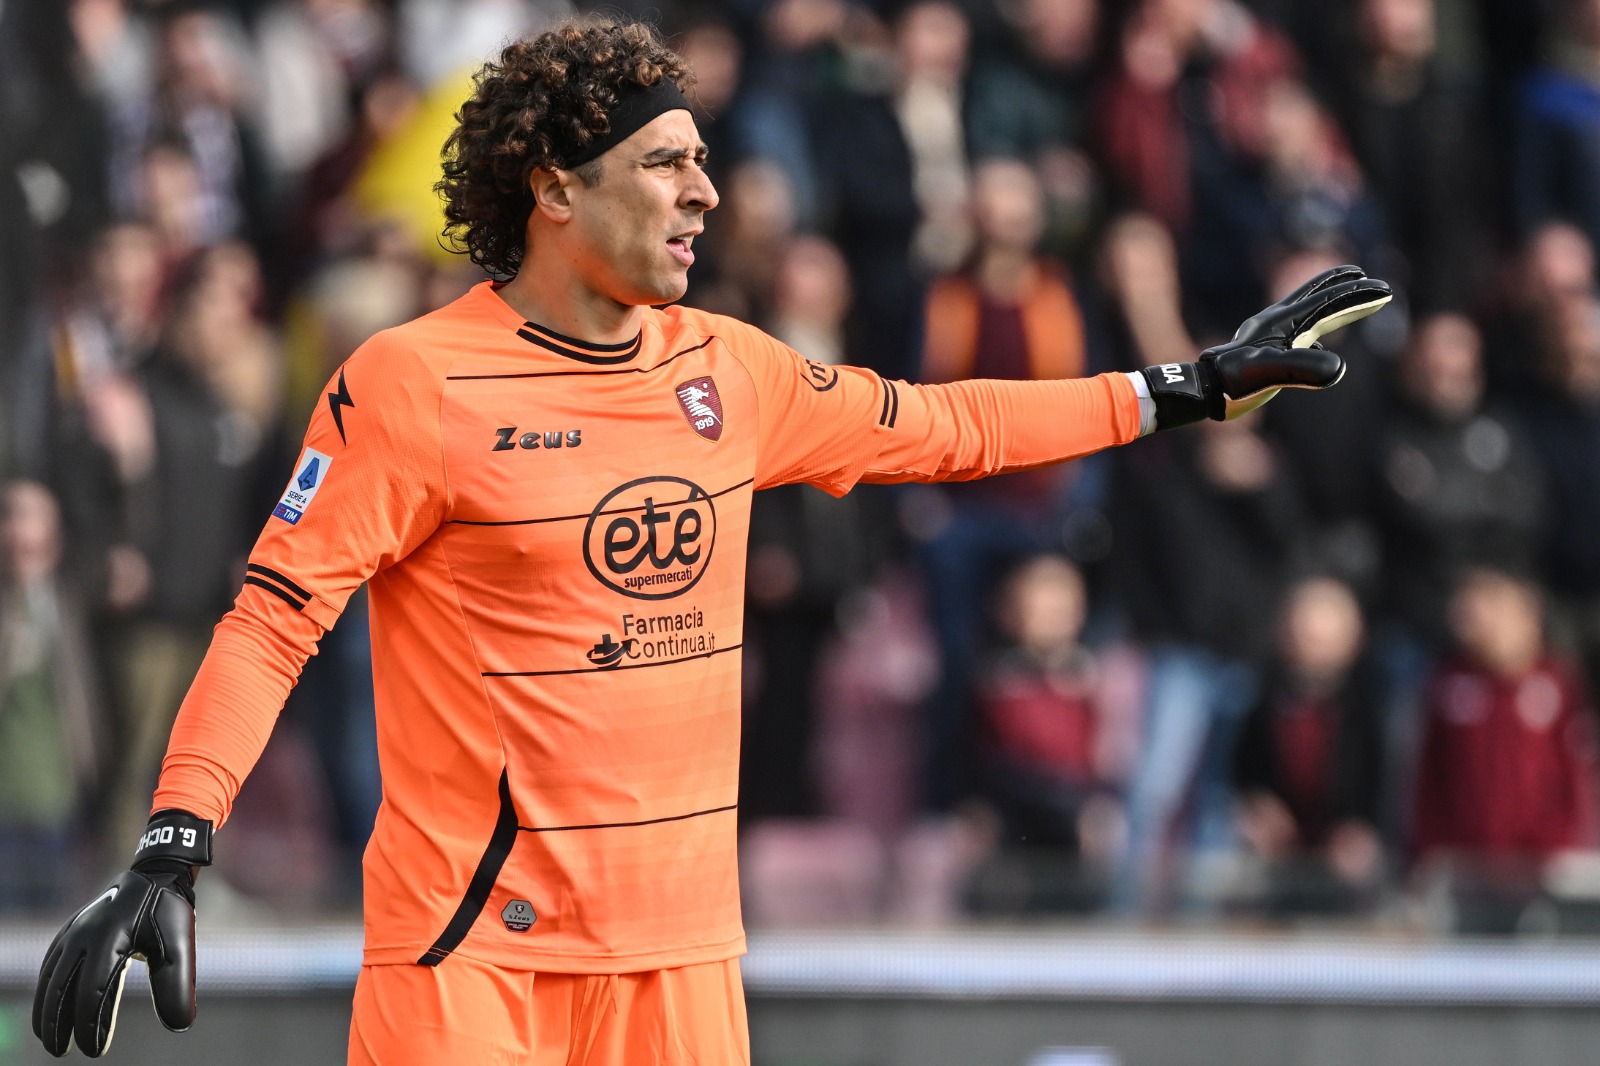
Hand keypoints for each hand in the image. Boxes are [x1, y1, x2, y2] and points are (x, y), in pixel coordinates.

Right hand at [33, 810, 210, 1057]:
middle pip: (61, 989)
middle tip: (59, 1052)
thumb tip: (179, 1025)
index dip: (91, 1025)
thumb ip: (177, 986)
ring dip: (46, 1009)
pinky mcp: (70, 929)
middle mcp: (83, 935)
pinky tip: (49, 1004)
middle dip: (58, 1024)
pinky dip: (47, 987)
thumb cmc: (169, 912)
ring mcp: (73, 931)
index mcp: (109, 940)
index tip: (94, 1051)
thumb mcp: (180, 947)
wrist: (156, 872)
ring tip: (48, 1037)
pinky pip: (51, 963)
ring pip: (50, 977)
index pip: (93, 993)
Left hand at [1137, 266, 1392, 429]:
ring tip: (1353, 305)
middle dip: (1348, 292)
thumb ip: (1302, 368)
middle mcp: (1276, 323)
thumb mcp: (1269, 373)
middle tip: (1377, 285)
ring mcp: (1270, 336)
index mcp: (1282, 321)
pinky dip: (1317, 330)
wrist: (1202, 392)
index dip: (1356, 295)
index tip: (1384, 289)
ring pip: (1309, 314)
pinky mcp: (1264, 352)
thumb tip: (1339, 369)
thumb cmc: (1232, 382)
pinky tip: (1319, 345)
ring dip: (1334, 308)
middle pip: (1319, 299)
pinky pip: (1298, 334)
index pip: (1327, 301)